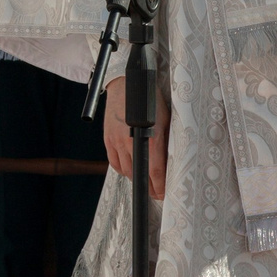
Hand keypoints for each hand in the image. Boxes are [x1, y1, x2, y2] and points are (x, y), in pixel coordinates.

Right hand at [102, 74, 168, 200]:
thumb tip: (169, 160)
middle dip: (149, 187)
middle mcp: (131, 142)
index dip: (159, 186)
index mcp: (150, 137)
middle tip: (156, 193)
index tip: (163, 194)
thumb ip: (165, 140)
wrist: (124, 83)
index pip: (155, 171)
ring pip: (126, 171)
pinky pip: (114, 162)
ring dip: (136, 179)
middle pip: (139, 175)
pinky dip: (122, 169)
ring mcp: (117, 141)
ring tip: (144, 181)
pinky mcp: (108, 139)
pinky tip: (129, 169)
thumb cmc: (148, 97)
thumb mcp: (165, 117)